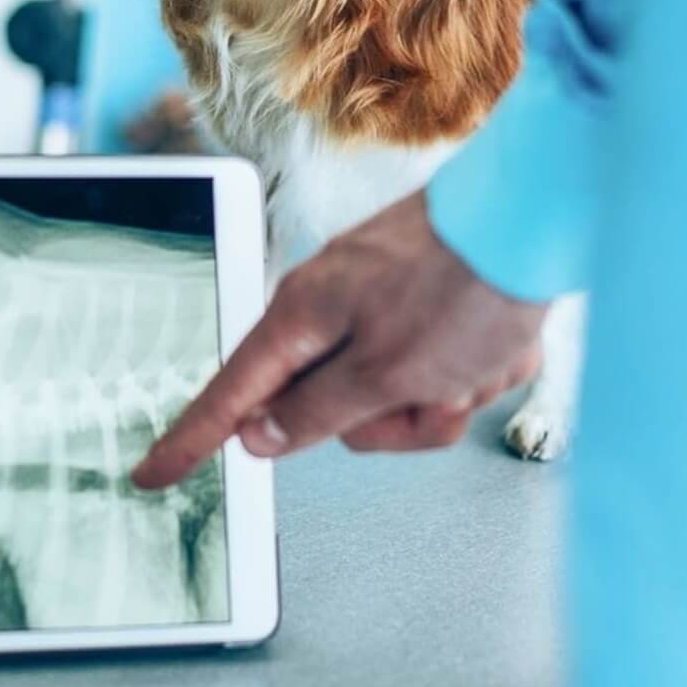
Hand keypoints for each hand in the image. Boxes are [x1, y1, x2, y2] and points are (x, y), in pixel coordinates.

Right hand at [132, 190, 545, 487]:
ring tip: (476, 361)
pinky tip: (494, 344)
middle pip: (332, 408)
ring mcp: (375, 300)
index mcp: (303, 318)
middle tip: (434, 394)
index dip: (192, 442)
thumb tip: (259, 436)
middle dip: (395, 419)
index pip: (231, 397)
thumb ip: (315, 412)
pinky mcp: (416, 298)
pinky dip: (467, 368)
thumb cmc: (463, 283)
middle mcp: (329, 305)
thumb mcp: (385, 372)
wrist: (533, 214)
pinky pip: (430, 364)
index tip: (154, 472)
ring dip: (443, 393)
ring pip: (392, 392)